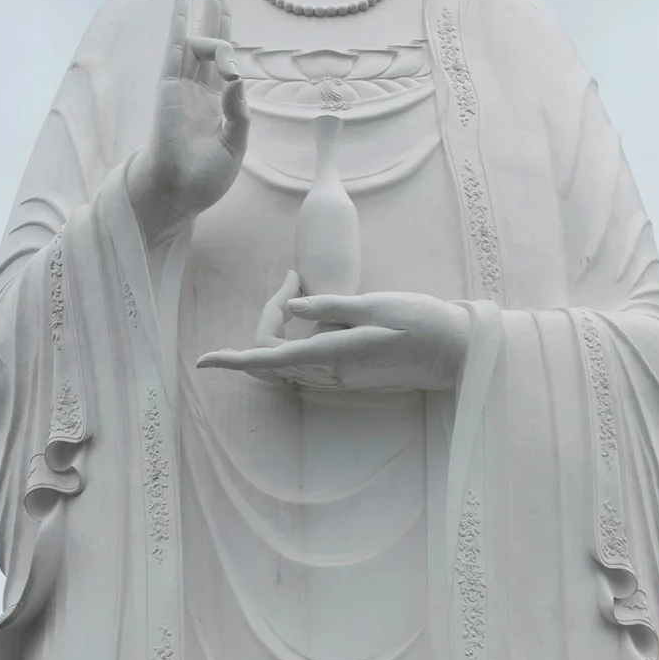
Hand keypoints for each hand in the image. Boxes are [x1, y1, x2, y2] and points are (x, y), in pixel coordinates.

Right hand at [124, 1, 246, 247]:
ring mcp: (184, 85)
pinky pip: (174, 48)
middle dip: (217, 8)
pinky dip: (177, 23)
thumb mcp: (235, 146)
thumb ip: (240, 112)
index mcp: (219, 103)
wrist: (178, 194)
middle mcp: (201, 88)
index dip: (232, 48)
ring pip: (199, 38)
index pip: (229, 63)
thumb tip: (238, 77)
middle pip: (213, 38)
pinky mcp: (168, 87)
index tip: (232, 59)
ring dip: (207, 12)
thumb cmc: (205, 178)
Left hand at [199, 291, 472, 393]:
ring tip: (300, 287)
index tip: (204, 360)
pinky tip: (309, 310)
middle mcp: (331, 373)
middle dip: (266, 317)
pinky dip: (295, 337)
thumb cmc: (421, 323)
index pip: (268, 359)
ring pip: (285, 360)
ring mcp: (339, 378)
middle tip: (291, 280)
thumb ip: (330, 306)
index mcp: (333, 354)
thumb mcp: (375, 305)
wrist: (454, 352)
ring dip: (280, 326)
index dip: (232, 360)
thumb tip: (294, 306)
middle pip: (271, 356)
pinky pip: (303, 363)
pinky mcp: (347, 375)